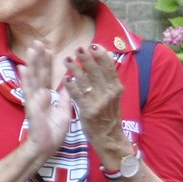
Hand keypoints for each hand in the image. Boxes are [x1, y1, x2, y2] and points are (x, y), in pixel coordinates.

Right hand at [16, 40, 71, 164]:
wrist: (46, 147)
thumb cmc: (54, 132)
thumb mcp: (65, 111)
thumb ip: (65, 96)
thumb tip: (69, 83)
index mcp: (47, 97)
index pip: (47, 76)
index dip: (47, 62)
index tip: (48, 48)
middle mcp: (39, 96)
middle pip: (39, 73)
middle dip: (38, 57)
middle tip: (37, 41)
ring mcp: (34, 101)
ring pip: (33, 79)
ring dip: (32, 63)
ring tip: (31, 49)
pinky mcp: (31, 108)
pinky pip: (29, 92)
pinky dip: (26, 80)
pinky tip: (23, 69)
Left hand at [65, 43, 131, 166]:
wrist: (109, 137)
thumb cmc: (109, 114)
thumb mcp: (114, 94)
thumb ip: (109, 78)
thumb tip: (107, 56)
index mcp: (117, 87)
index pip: (110, 67)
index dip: (101, 55)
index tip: (93, 45)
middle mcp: (109, 93)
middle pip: (97, 71)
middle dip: (87, 59)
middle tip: (78, 48)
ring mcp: (99, 102)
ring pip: (86, 82)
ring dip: (76, 69)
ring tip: (67, 59)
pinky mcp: (88, 111)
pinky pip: (79, 96)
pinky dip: (72, 87)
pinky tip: (66, 80)